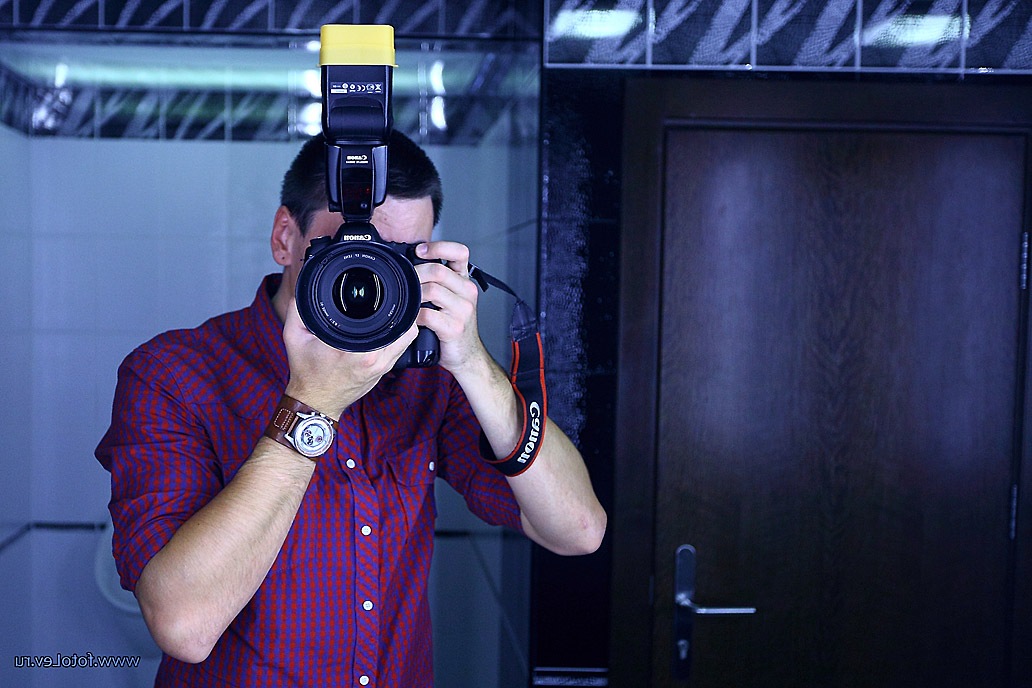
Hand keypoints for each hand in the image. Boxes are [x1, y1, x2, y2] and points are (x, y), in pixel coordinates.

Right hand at [282, 298, 417, 417]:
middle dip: (397, 308)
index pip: (385, 319)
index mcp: (354, 350)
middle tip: (387, 297)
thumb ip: (298, 309)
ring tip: (390, 311)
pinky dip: (400, 335)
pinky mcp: (385, 370)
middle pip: (403, 325)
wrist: (315, 401)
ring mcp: (382, 366)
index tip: (380, 291)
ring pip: (408, 336)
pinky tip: (389, 327)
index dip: (387, 300)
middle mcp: (373, 358)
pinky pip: (403, 347)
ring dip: (402, 322)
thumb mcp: (294, 337)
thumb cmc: (306, 372)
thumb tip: (305, 287)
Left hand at [414, 241, 485, 372]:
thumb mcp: (450, 300)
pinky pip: (428, 315)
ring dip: (413, 295)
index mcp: (465, 282)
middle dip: (416, 273)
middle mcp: (468, 293)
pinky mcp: (455, 327)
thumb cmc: (454, 326)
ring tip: (408, 300)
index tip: (419, 251)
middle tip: (404, 279)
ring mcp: (463, 310)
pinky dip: (415, 316)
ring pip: (432, 290)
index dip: (439, 246)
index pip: (460, 252)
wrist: (467, 356)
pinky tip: (413, 319)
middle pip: (438, 271)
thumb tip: (409, 265)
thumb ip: (438, 283)